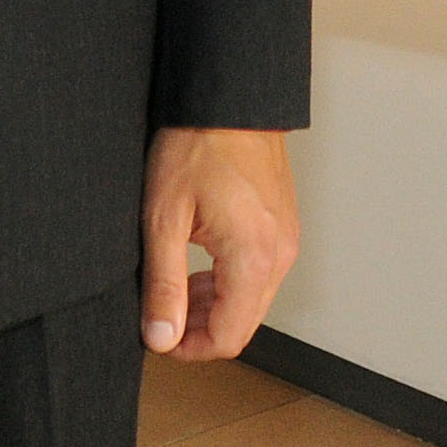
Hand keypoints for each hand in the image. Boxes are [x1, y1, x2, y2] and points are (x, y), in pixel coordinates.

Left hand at [140, 126, 295, 358]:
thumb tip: (161, 337)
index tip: (159, 336)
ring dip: (214, 306)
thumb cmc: (198, 144)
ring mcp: (286, 238)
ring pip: (253, 301)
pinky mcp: (284, 226)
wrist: (229, 97)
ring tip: (176, 284)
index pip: (228, 338)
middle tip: (162, 311)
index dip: (189, 348)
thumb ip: (163, 285)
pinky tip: (201, 263)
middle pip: (244, 323)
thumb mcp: (164, 218)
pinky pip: (260, 273)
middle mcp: (280, 252)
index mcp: (254, 256)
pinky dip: (230, 282)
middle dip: (200, 328)